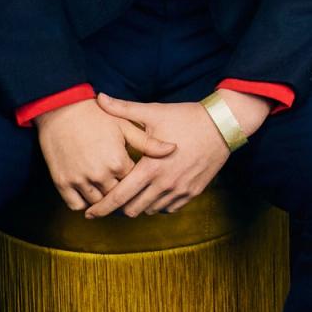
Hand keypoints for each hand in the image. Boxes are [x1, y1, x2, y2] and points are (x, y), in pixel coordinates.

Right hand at [36, 96, 172, 211]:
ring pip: (97, 203)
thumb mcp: (125, 126)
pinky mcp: (62, 182)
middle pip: (117, 196)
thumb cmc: (96, 116)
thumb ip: (148, 142)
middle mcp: (99, 174)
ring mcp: (79, 180)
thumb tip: (173, 149)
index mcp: (118, 161)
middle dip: (123, 195)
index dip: (137, 181)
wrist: (60, 110)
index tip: (140, 181)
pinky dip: (83, 204)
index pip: (134, 183)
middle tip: (127, 194)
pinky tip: (90, 196)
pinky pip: (75, 205)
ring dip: (104, 202)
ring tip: (109, 197)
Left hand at [83, 93, 267, 216]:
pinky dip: (158, 203)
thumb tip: (99, 98)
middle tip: (114, 197)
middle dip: (119, 207)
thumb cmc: (186, 117)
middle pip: (132, 210)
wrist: (223, 125)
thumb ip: (123, 109)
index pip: (119, 196)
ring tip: (135, 193)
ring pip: (150, 210)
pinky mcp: (192, 192)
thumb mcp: (153, 112)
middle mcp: (164, 183)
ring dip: (139, 204)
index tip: (89, 213)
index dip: (101, 208)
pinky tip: (155, 191)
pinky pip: (168, 208)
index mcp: (150, 167)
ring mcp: (180, 190)